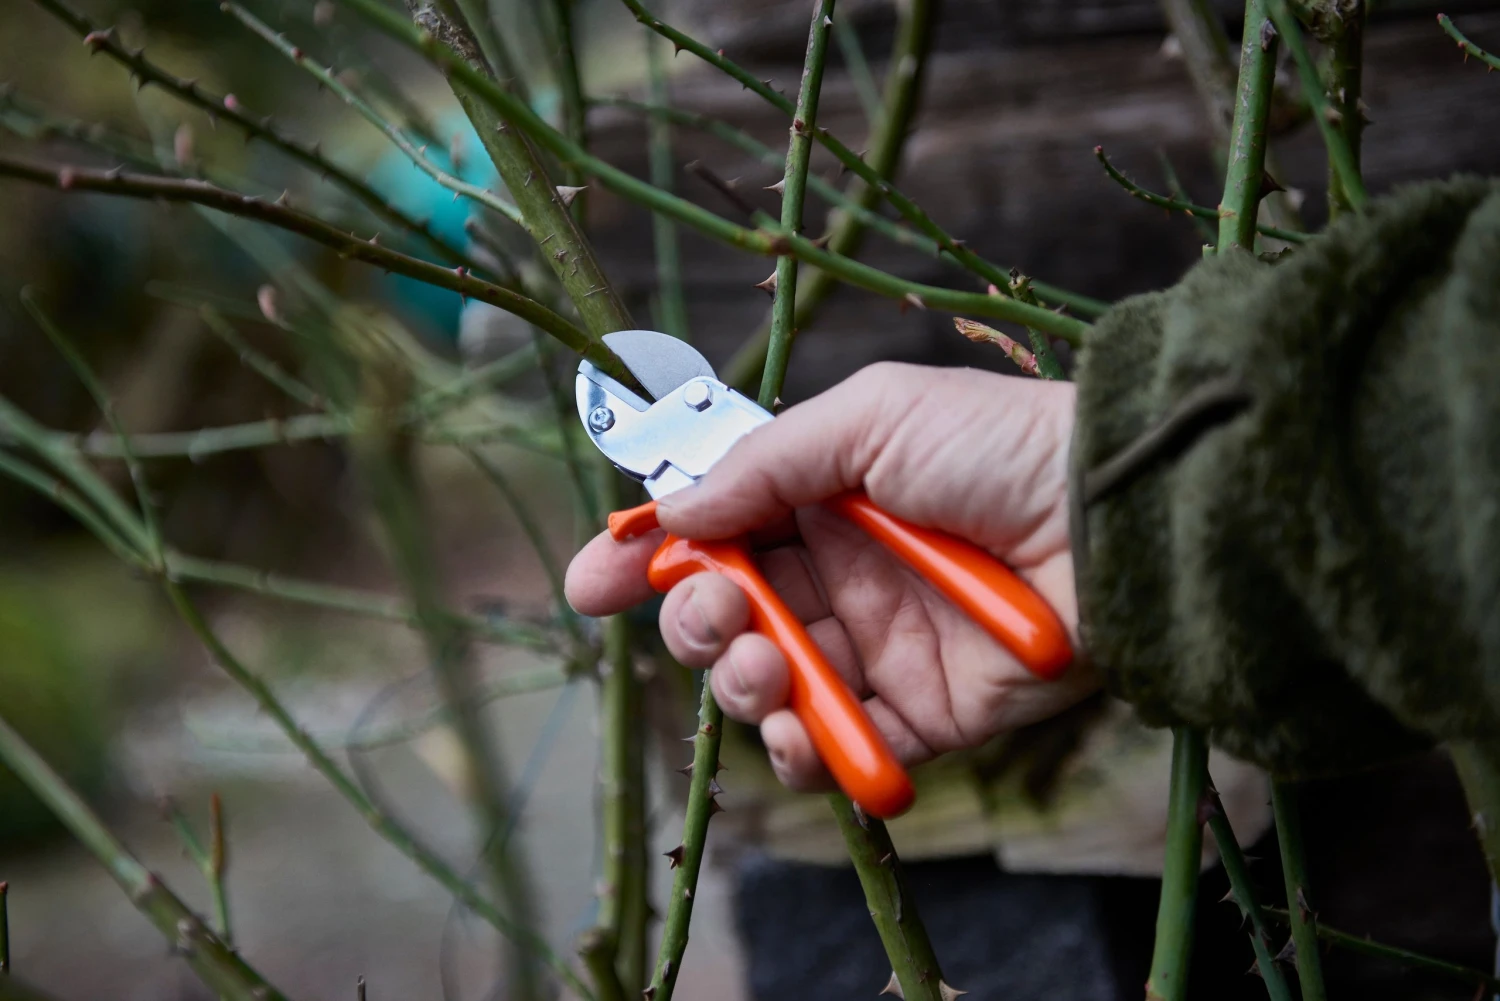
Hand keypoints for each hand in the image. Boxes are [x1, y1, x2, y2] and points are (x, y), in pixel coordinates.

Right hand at [565, 362, 1096, 792]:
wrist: (1111, 519)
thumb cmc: (996, 446)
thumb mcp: (871, 418)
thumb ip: (763, 464)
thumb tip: (674, 509)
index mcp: (822, 499)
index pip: (714, 534)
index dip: (648, 560)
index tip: (590, 584)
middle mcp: (841, 576)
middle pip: (727, 616)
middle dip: (696, 621)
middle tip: (718, 611)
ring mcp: (877, 649)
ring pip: (767, 686)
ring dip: (739, 681)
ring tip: (760, 663)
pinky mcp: (920, 715)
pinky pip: (837, 746)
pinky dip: (800, 749)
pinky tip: (794, 726)